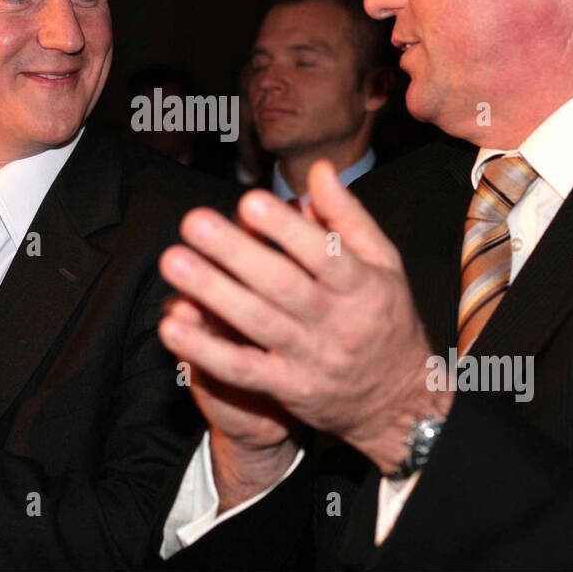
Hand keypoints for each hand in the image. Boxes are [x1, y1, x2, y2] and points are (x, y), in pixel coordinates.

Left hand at [158, 160, 448, 472]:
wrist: (399, 401)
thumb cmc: (385, 317)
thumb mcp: (384, 264)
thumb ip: (348, 217)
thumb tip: (318, 170)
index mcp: (362, 286)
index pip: (325, 255)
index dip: (286, 230)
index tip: (248, 201)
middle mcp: (336, 322)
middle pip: (283, 286)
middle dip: (235, 253)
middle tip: (194, 222)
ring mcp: (311, 358)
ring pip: (258, 324)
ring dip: (213, 293)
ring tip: (175, 264)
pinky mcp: (289, 389)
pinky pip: (243, 370)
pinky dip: (207, 351)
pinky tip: (173, 327)